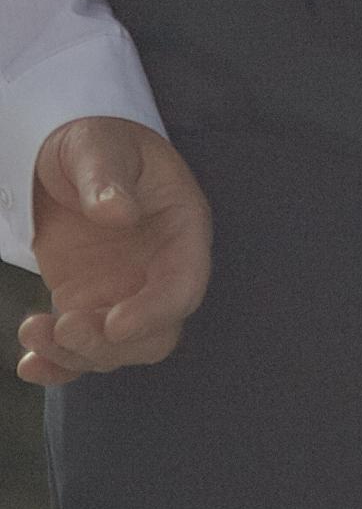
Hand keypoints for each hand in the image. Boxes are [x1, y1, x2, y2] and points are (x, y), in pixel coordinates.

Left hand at [20, 116, 210, 385]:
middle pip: (154, 335)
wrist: (69, 156)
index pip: (184, 286)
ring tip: (32, 329)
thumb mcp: (100, 147)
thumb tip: (118, 213)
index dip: (155, 312)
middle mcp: (160, 271)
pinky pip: (82, 348)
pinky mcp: (89, 304)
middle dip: (110, 344)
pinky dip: (59, 365)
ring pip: (116, 350)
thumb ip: (108, 178)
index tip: (113, 322)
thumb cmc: (97, 142)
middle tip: (65, 325)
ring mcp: (124, 292)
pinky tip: (30, 366)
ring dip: (76, 354)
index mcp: (182, 232)